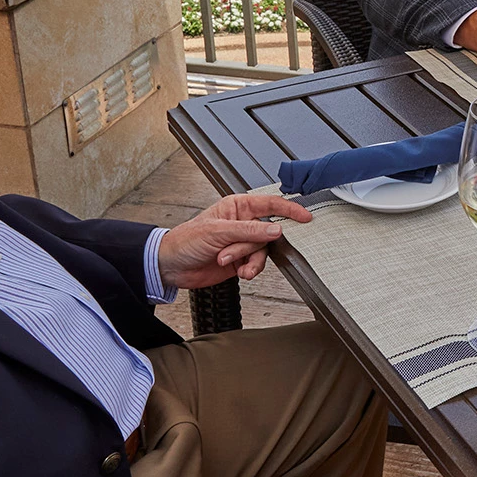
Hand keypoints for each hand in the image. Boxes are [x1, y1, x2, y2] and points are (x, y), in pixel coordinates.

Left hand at [158, 194, 312, 289]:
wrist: (170, 267)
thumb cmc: (186, 240)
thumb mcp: (218, 231)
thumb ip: (250, 231)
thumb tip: (277, 229)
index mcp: (237, 207)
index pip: (270, 204)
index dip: (289, 209)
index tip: (305, 217)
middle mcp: (243, 224)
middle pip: (267, 232)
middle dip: (252, 244)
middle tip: (235, 250)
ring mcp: (242, 243)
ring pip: (262, 250)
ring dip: (248, 259)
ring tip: (228, 261)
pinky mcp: (241, 260)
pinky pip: (256, 264)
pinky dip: (250, 270)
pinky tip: (239, 272)